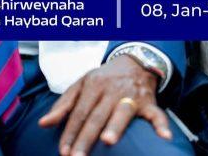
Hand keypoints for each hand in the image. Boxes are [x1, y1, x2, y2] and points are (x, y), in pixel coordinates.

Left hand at [39, 55, 170, 154]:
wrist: (134, 61)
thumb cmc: (103, 78)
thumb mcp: (81, 85)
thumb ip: (63, 105)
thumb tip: (44, 123)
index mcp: (93, 86)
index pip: (79, 113)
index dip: (70, 132)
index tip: (64, 151)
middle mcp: (111, 90)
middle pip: (96, 117)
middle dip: (86, 138)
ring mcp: (131, 96)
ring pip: (122, 113)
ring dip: (116, 127)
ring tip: (107, 141)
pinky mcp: (148, 102)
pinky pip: (156, 114)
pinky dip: (161, 124)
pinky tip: (164, 136)